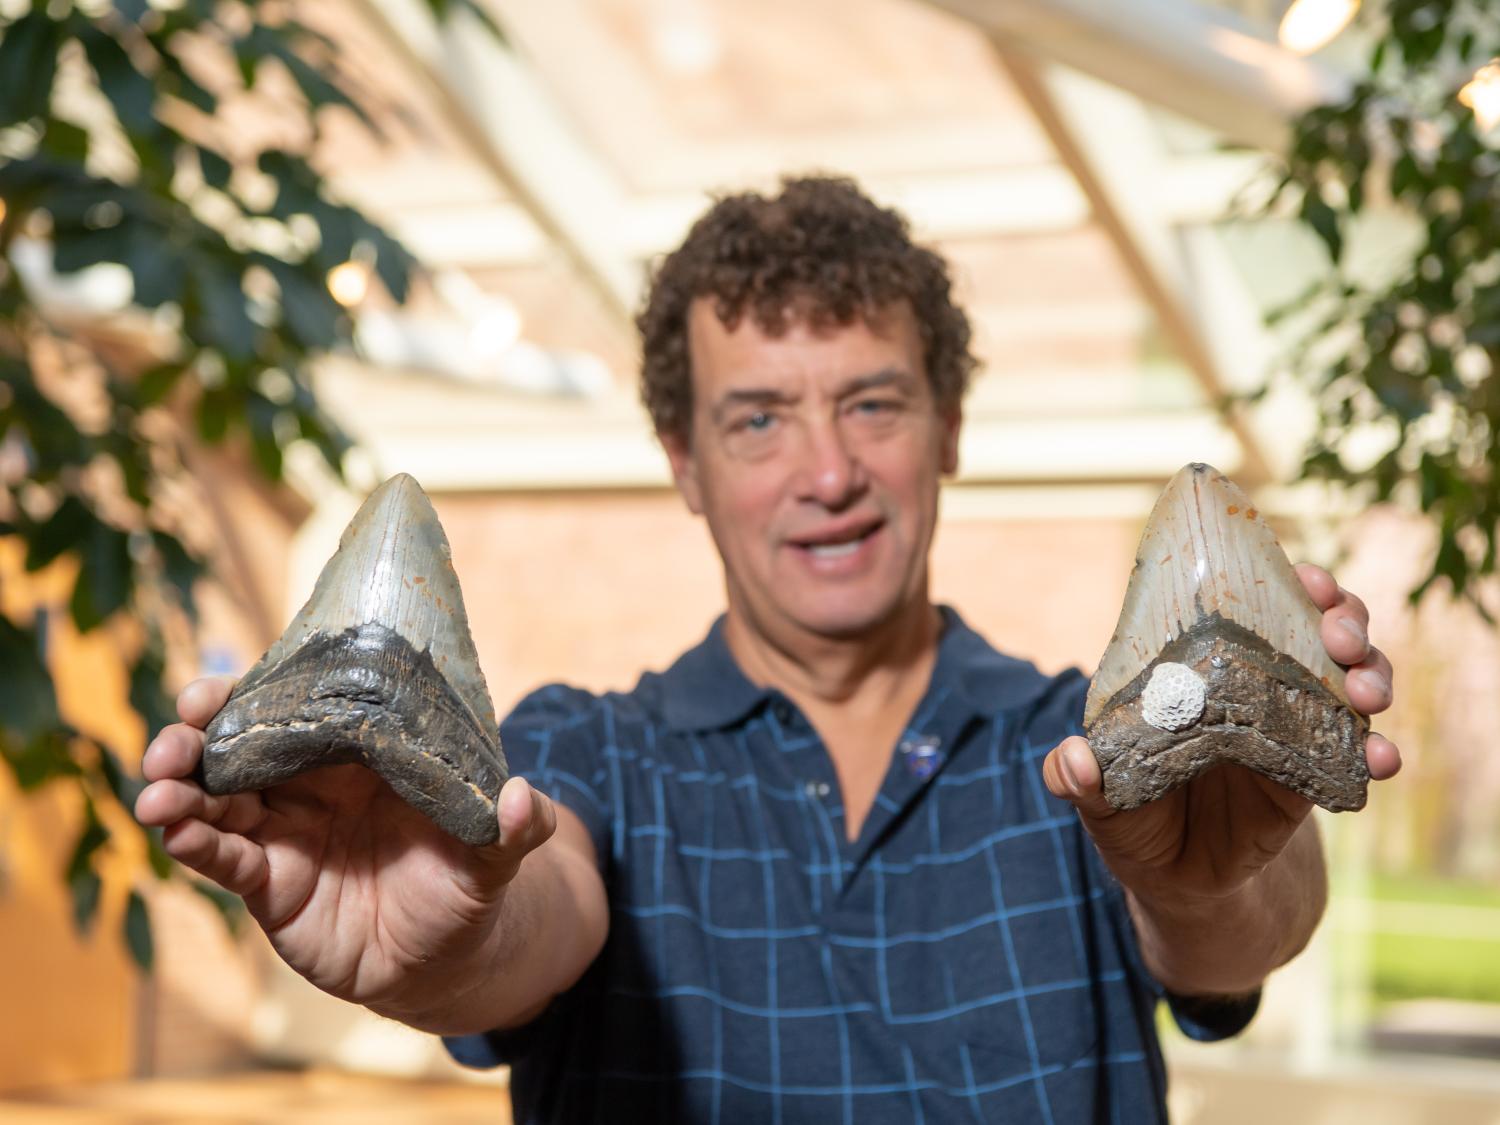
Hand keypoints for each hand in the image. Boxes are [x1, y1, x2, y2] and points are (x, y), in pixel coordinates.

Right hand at [134, 676, 558, 1008]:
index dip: (254, 692)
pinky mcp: (271, 884)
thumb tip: (523, 798)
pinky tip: (176, 832)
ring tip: (155, 788)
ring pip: (216, 798)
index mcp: (358, 754)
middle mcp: (311, 785)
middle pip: (240, 746)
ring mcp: (284, 832)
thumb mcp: (495, 856)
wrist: (447, 959)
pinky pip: (225, 858)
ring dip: (180, 788)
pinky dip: (196, 843)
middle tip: (178, 730)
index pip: (297, 708)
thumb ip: (513, 828)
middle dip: (197, 733)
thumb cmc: (465, 885)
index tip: (220, 684)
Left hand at [1044, 563, 1399, 902]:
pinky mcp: (1316, 774)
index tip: (1304, 577)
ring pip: (1352, 678)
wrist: (1175, 881)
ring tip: (1365, 695)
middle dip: (1343, 618)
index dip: (1285, 580)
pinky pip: (1360, 752)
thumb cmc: (1131, 817)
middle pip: (1318, 627)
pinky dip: (1380, 751)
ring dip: (1371, 674)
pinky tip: (1382, 760)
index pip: (1251, 602)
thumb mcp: (1097, 797)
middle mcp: (1257, 683)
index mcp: (1204, 666)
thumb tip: (1073, 759)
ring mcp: (1292, 726)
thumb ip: (1075, 778)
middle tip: (1338, 633)